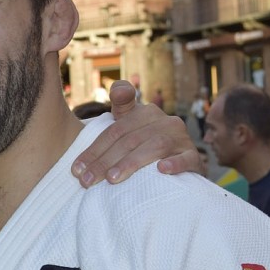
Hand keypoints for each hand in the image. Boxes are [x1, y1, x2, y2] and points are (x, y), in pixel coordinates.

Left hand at [72, 80, 199, 186]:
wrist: (179, 161)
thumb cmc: (144, 143)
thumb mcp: (129, 124)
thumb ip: (121, 106)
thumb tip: (117, 88)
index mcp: (145, 113)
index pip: (114, 130)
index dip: (94, 149)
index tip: (75, 169)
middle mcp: (164, 121)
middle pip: (129, 140)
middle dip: (104, 162)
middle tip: (86, 181)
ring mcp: (181, 139)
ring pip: (154, 147)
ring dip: (131, 163)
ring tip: (112, 179)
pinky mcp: (194, 157)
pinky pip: (187, 159)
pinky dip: (175, 164)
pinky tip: (162, 171)